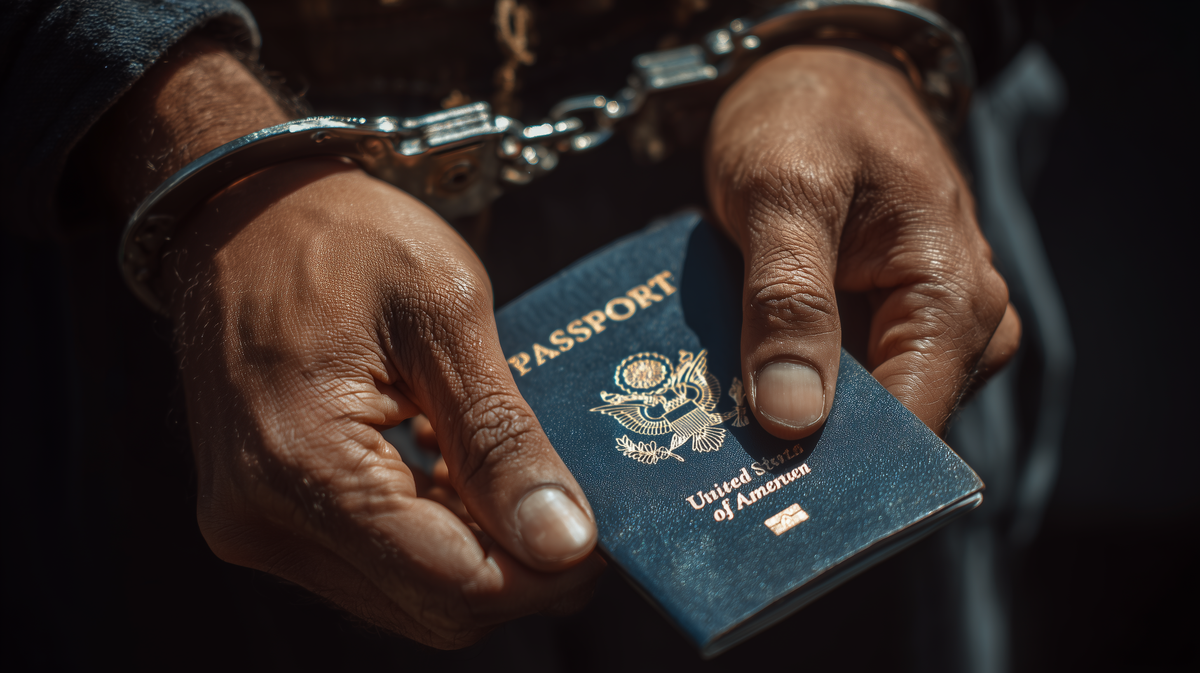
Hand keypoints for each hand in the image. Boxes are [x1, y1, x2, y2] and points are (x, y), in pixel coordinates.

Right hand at [86, 35, 600, 647]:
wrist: (239, 211)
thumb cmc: (340, 235)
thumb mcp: (442, 314)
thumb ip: (500, 437)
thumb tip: (563, 543)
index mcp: (303, 462)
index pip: (453, 581)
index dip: (545, 572)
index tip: (608, 535)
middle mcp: (262, 519)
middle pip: (432, 604)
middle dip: (521, 571)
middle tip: (581, 510)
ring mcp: (256, 524)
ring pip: (407, 595)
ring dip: (481, 556)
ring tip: (525, 482)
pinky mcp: (265, 515)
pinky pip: (373, 563)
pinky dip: (436, 536)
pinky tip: (466, 478)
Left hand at [706, 46, 1020, 437]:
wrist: (817, 72)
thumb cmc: (808, 114)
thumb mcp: (784, 193)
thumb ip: (788, 299)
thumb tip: (792, 417)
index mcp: (953, 296)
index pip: (912, 425)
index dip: (839, 467)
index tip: (761, 492)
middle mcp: (959, 326)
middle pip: (885, 429)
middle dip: (804, 448)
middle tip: (715, 462)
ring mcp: (921, 328)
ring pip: (856, 409)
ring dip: (788, 416)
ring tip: (712, 423)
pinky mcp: (882, 324)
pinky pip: (839, 377)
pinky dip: (787, 383)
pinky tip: (731, 389)